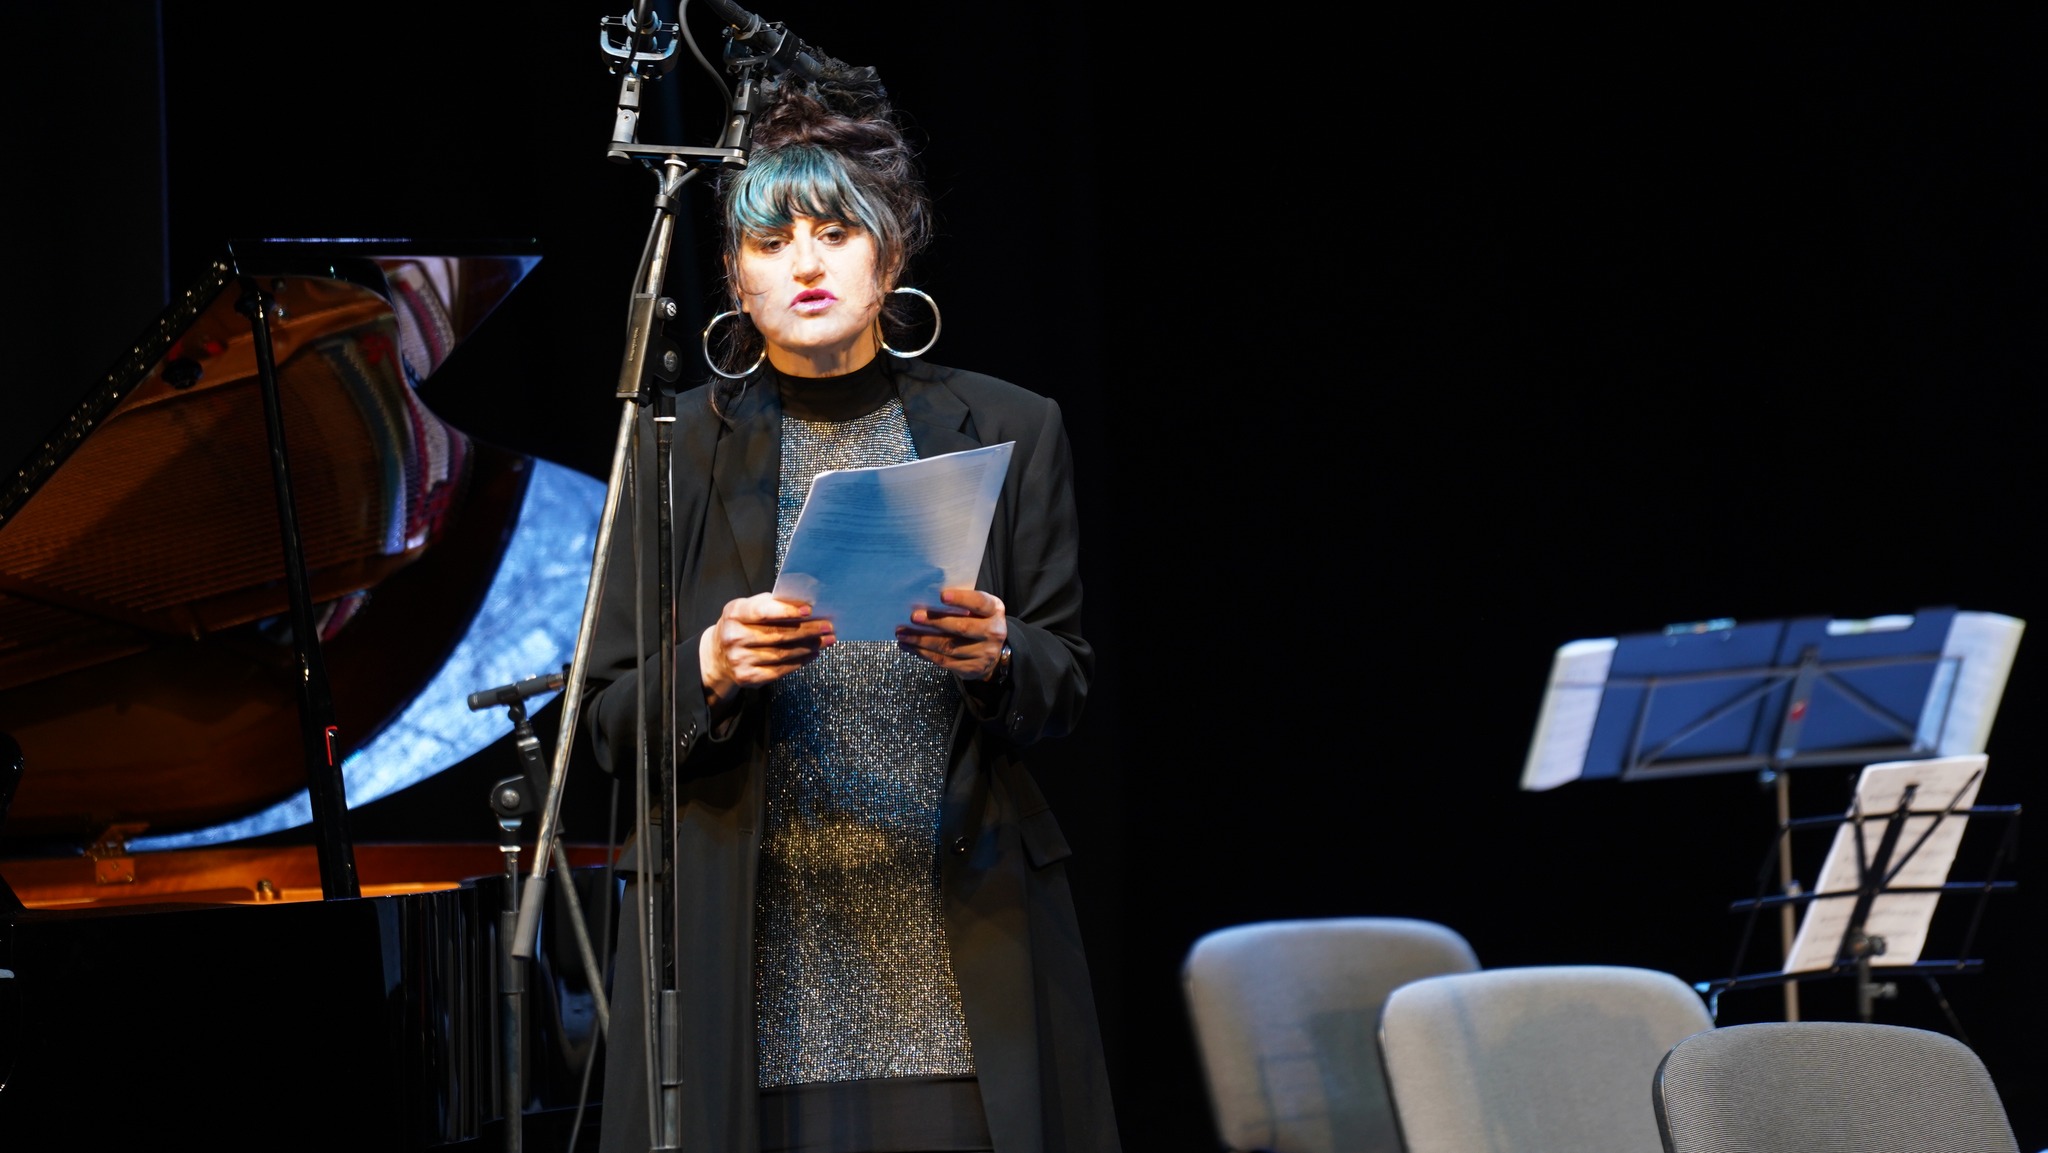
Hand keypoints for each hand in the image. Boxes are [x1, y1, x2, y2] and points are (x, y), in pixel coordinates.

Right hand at [701, 593, 834, 707]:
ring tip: (826, 640)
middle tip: (828, 627)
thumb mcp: (749, 608)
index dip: (786, 611)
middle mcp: (734, 637)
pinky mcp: (747, 677)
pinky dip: (800, 662)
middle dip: (807, 630)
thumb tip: (805, 604)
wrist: (719, 654)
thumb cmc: (743, 625)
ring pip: (782, 654)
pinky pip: (779, 670)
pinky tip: (813, 654)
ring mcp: (739, 659)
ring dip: (808, 647)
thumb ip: (772, 604)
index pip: (762, 612)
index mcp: (734, 614)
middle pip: (777, 635)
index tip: (809, 610)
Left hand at [897, 588, 1007, 680]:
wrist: (994, 652)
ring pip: (948, 647)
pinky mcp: (971, 668)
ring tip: (902, 634)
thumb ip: (961, 603)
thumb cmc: (978, 622)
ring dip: (921, 640)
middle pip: (962, 628)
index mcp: (994, 610)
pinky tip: (909, 646)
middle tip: (914, 617)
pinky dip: (923, 653)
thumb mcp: (978, 608)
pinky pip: (943, 661)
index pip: (979, 603)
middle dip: (936, 622)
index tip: (942, 595)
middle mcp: (993, 632)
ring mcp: (984, 653)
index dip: (961, 599)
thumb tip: (926, 597)